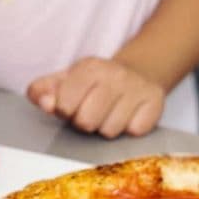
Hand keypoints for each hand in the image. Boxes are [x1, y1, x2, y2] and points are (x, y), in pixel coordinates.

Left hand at [26, 57, 164, 137]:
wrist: (139, 72)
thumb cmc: (95, 83)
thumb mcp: (65, 80)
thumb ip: (42, 91)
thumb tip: (46, 104)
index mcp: (89, 67)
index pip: (63, 106)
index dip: (65, 111)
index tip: (72, 105)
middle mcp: (115, 74)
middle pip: (86, 122)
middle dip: (85, 123)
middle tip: (92, 111)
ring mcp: (137, 88)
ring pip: (111, 131)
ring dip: (107, 127)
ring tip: (111, 113)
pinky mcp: (156, 102)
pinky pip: (135, 132)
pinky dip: (130, 128)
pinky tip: (129, 115)